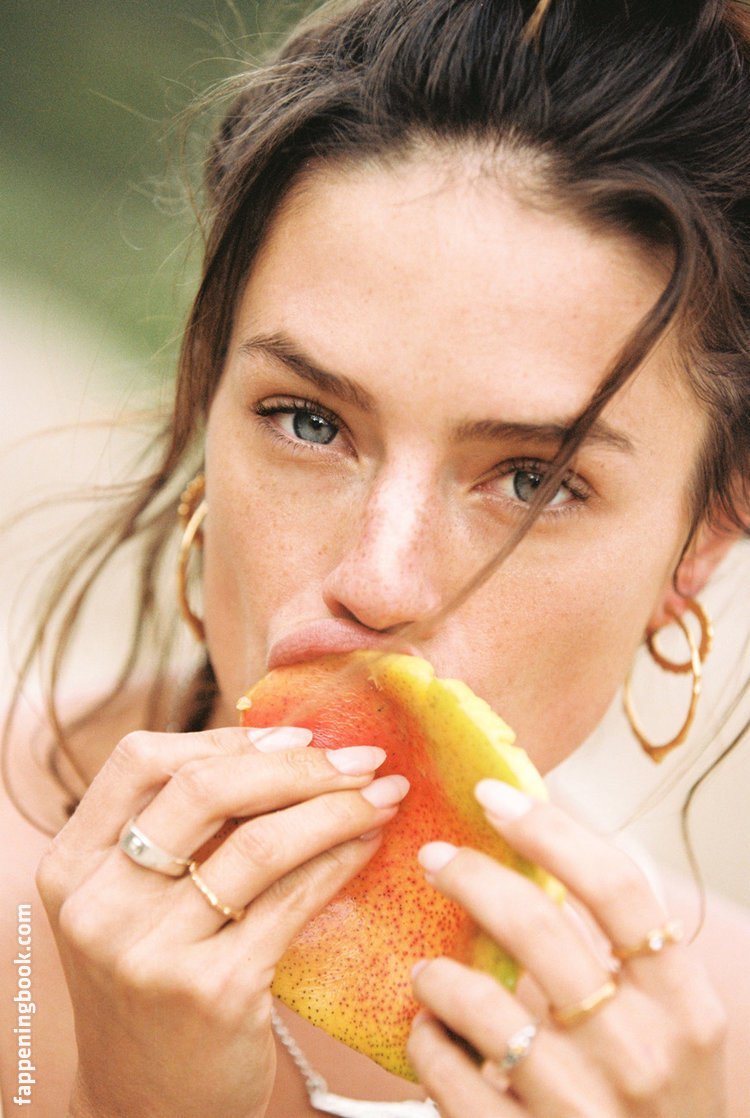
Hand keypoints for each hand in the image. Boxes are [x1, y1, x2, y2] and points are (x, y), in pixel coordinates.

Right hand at [36, 724, 407, 1117]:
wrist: (148, 1103)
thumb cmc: (155, 983)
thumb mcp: (134, 905)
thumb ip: (179, 833)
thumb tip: (284, 745)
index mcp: (72, 867)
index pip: (140, 761)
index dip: (224, 738)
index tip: (296, 736)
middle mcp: (98, 906)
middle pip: (205, 790)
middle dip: (299, 766)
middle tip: (361, 759)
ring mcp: (150, 952)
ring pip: (260, 842)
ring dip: (338, 807)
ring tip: (382, 794)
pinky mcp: (212, 992)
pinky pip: (293, 900)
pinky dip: (342, 859)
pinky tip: (371, 844)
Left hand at [407, 782, 726, 1116]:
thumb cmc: (666, 1105)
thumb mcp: (681, 1027)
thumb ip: (640, 950)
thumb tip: (567, 851)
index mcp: (684, 1006)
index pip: (616, 887)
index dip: (548, 830)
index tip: (495, 797)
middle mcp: (637, 1051)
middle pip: (536, 925)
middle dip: (470, 875)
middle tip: (436, 858)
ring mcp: (580, 1104)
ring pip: (478, 1000)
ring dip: (437, 973)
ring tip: (429, 972)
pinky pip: (448, 1072)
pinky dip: (427, 1041)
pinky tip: (432, 1034)